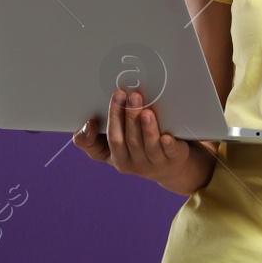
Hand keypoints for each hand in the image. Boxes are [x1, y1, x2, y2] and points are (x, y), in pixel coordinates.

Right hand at [73, 87, 193, 185]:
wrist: (168, 167)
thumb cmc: (134, 151)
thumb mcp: (109, 150)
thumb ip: (90, 140)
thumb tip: (87, 124)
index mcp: (118, 158)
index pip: (112, 140)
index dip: (111, 121)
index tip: (105, 107)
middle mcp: (136, 163)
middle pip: (130, 139)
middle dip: (128, 115)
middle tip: (130, 95)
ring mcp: (156, 162)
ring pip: (149, 145)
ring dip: (147, 128)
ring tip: (146, 110)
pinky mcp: (174, 159)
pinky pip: (170, 153)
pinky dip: (168, 144)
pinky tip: (166, 136)